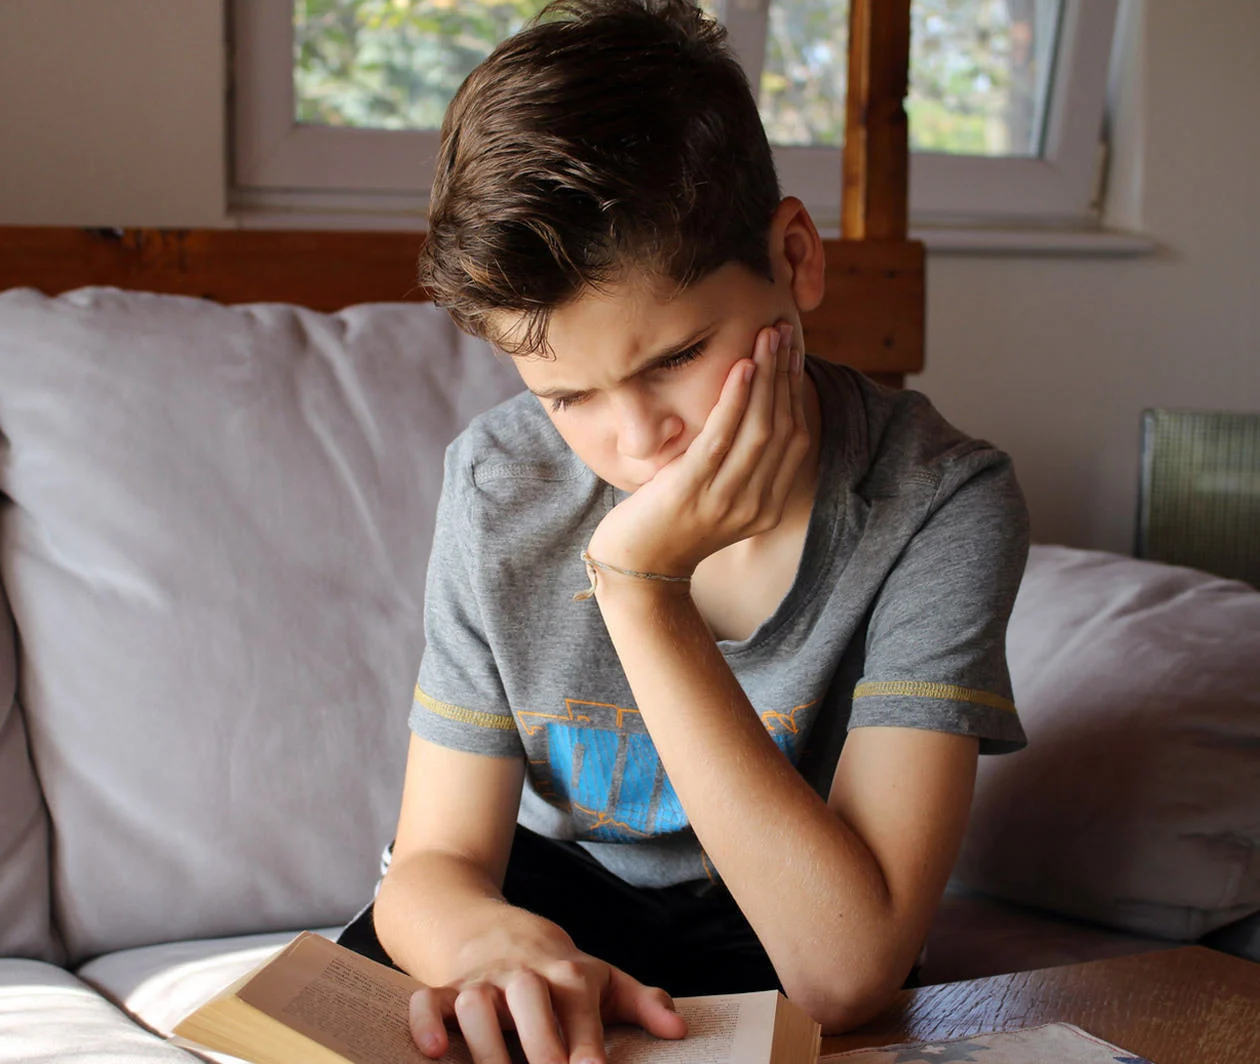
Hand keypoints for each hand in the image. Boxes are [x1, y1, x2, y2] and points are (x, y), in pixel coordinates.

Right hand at [407, 943, 686, 1062]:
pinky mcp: (444, 987)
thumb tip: (679, 1031)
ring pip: (476, 1001)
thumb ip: (641, 1002)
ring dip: (486, 1042)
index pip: (579, 1005)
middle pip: (528, 996)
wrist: (481, 922)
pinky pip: (427, 1001)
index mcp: (567, 973)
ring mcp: (481, 979)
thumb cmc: (553, 965)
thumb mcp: (599, 975)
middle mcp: (522, 973)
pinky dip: (427, 1023)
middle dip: (539, 1042)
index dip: (586, 1042)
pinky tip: (435, 1053)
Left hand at [585, 320, 808, 579]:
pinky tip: (740, 368)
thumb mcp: (715, 496)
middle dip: (784, 375)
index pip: (795, 439)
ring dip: (766, 378)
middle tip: (781, 331)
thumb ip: (737, 465)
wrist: (635, 570)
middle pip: (783, 428)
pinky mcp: (692, 492)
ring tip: (766, 338)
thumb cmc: (669, 524)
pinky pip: (721, 439)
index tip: (792, 352)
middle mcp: (754, 504)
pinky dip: (734, 401)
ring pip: (759, 430)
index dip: (795, 392)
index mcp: (766, 506)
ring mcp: (725, 501)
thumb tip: (748, 411)